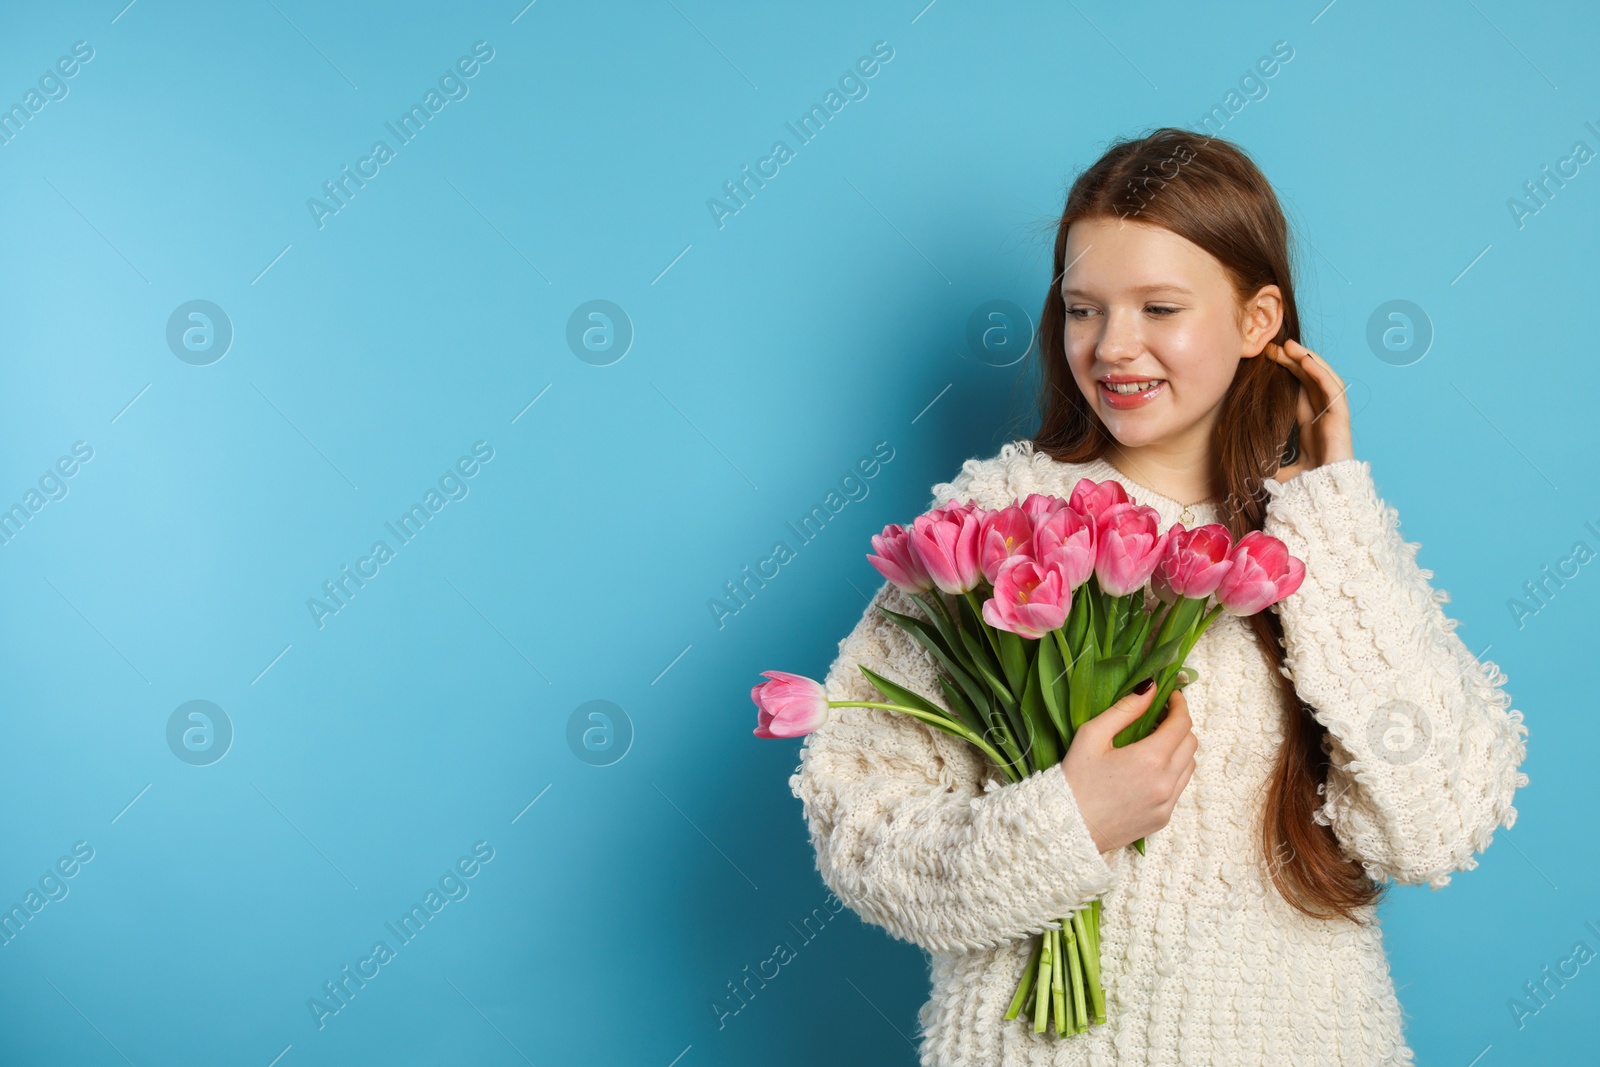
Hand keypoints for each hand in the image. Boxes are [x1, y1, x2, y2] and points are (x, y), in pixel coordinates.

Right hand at [1060, 685, 1197, 853]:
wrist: (1068, 828)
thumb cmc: (1075, 780)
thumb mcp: (1092, 735)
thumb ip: (1125, 709)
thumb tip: (1150, 689)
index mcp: (1150, 759)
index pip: (1182, 724)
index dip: (1179, 705)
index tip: (1170, 696)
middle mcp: (1165, 782)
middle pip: (1191, 743)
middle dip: (1180, 725)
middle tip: (1159, 717)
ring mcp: (1167, 804)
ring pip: (1189, 766)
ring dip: (1179, 749)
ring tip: (1155, 743)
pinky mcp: (1163, 818)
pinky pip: (1179, 788)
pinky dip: (1172, 772)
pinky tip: (1148, 770)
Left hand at [1263, 339, 1355, 481]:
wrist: (1325, 498)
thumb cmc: (1308, 487)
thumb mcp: (1284, 472)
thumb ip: (1273, 467)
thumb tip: (1253, 473)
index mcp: (1311, 425)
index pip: (1299, 391)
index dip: (1286, 373)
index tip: (1267, 359)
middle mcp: (1323, 417)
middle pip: (1308, 380)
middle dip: (1292, 361)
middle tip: (1272, 346)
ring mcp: (1334, 416)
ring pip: (1322, 379)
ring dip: (1307, 360)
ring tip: (1289, 345)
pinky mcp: (1341, 417)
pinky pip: (1332, 388)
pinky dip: (1320, 373)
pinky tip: (1305, 361)